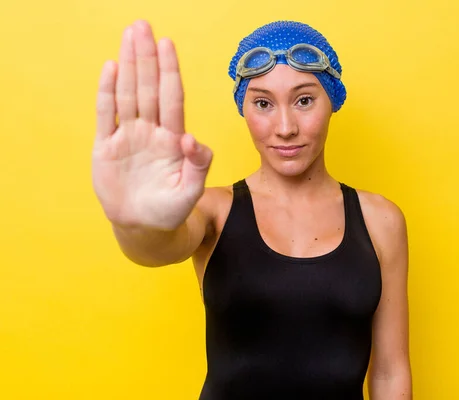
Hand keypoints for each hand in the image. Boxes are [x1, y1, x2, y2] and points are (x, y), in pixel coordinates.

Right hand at [92, 20, 211, 229]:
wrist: (144, 227)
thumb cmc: (171, 210)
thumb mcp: (190, 192)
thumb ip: (198, 166)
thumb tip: (193, 140)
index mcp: (173, 139)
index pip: (171, 98)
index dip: (169, 72)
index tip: (168, 45)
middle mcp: (151, 131)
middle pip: (148, 88)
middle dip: (146, 58)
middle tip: (143, 26)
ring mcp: (128, 136)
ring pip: (128, 94)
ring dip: (127, 66)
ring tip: (128, 36)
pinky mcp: (106, 147)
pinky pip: (106, 115)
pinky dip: (106, 92)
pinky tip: (110, 68)